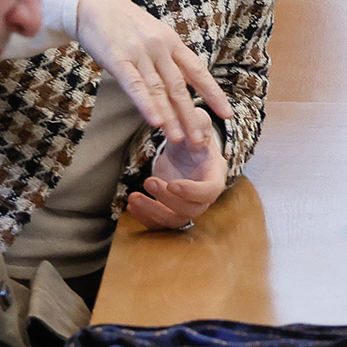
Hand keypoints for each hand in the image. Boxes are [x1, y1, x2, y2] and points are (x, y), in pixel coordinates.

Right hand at [74, 0, 232, 146]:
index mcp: (172, 42)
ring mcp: (140, 53)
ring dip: (170, 117)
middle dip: (191, 115)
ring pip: (159, 90)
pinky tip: (155, 121)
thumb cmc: (122, 23)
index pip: (198, 71)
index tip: (226, 114)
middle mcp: (160, 48)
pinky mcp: (118, 59)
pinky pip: (135, 85)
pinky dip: (146, 104)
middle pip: (180, 87)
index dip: (213, 94)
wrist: (92, 4)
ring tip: (180, 139)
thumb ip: (165, 58)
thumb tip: (177, 84)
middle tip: (201, 140)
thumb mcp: (152, 35)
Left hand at [127, 107, 225, 229]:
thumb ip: (199, 124)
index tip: (172, 183)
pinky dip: (144, 218)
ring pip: (174, 221)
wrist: (184, 148)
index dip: (192, 192)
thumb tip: (196, 138)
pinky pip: (160, 224)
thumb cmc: (193, 134)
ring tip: (132, 197)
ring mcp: (187, 206)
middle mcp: (203, 196)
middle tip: (148, 181)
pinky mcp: (170, 210)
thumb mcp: (199, 122)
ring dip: (152, 212)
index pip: (209, 192)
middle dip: (167, 200)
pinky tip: (131, 205)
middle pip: (191, 210)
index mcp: (215, 176)